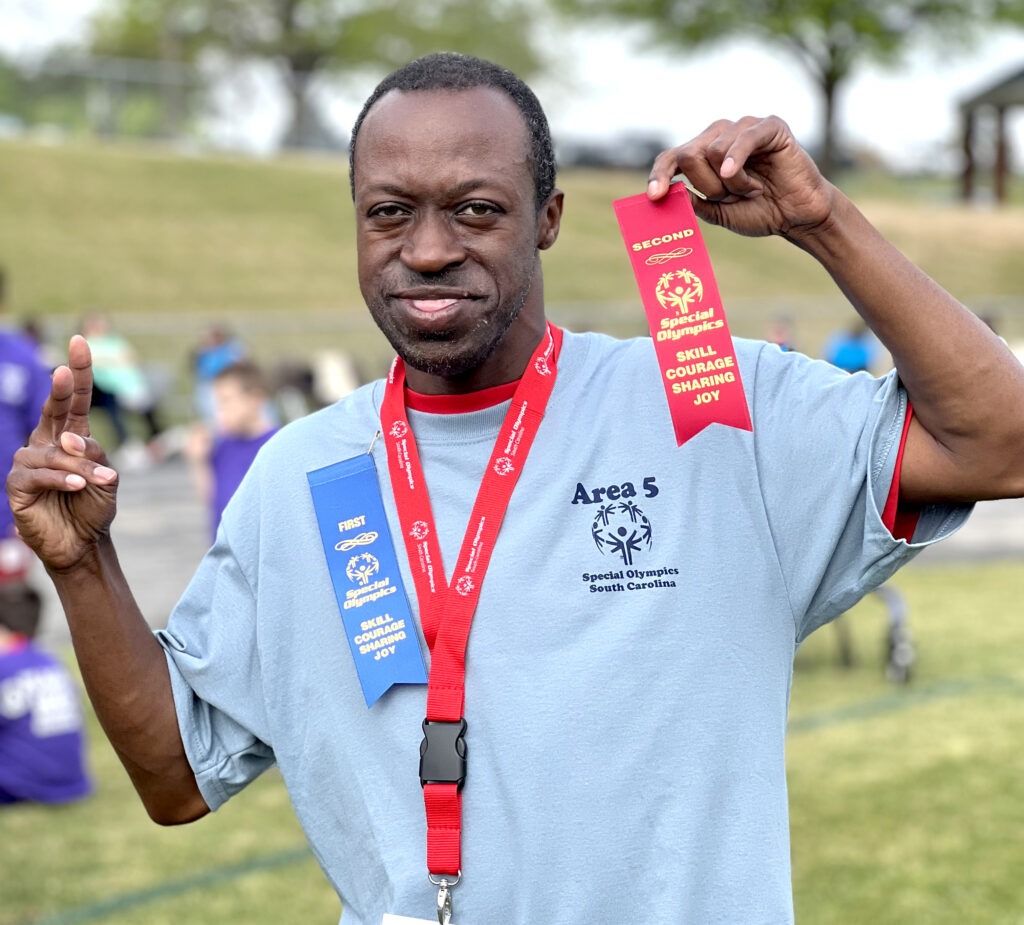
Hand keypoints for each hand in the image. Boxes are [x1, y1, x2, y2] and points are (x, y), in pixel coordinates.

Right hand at [6, 335, 118, 572]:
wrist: (82, 543)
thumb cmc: (93, 507)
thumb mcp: (106, 479)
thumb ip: (95, 455)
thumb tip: (71, 438)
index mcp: (70, 437)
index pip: (74, 400)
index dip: (78, 372)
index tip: (80, 341)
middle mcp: (46, 443)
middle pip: (53, 410)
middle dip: (59, 388)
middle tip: (63, 370)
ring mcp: (29, 462)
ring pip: (55, 453)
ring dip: (80, 467)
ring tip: (99, 481)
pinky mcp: (18, 485)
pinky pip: (40, 474)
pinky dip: (63, 479)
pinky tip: (78, 487)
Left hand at [646, 115, 835, 240]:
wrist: (797, 216)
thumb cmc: (760, 211)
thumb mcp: (719, 213)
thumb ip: (694, 202)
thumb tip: (668, 192)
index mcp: (704, 155)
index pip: (671, 157)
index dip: (659, 174)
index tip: (654, 196)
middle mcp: (720, 135)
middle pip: (690, 154)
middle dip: (706, 185)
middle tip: (729, 198)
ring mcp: (743, 128)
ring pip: (714, 151)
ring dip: (731, 181)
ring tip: (752, 189)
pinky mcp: (770, 127)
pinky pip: (743, 138)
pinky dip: (737, 160)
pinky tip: (736, 176)